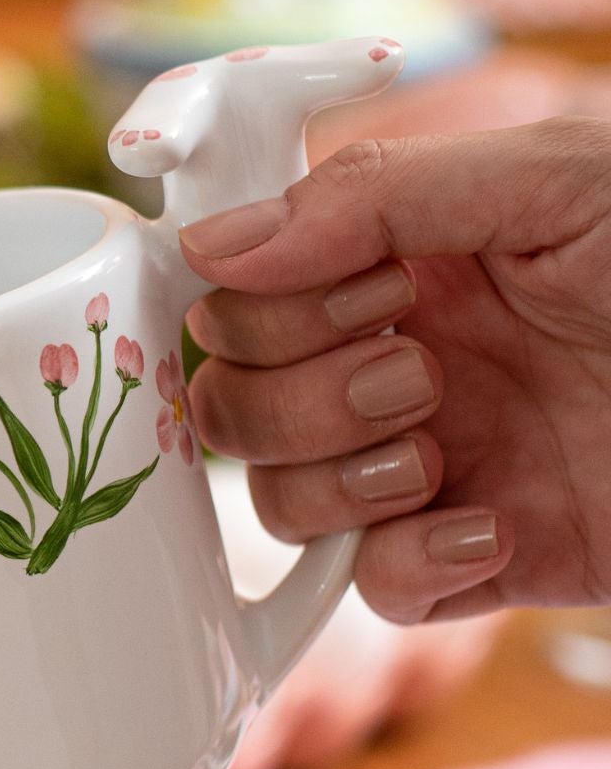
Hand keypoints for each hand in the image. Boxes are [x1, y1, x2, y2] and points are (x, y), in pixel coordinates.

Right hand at [179, 118, 610, 624]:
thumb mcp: (558, 180)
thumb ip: (379, 195)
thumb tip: (211, 245)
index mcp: (401, 262)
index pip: (239, 290)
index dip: (262, 300)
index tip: (362, 287)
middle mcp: (398, 363)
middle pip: (233, 400)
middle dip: (304, 388)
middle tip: (419, 364)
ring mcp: (430, 466)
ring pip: (279, 497)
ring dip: (339, 475)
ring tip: (444, 448)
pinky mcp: (477, 561)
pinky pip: (370, 588)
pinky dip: (409, 566)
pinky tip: (490, 530)